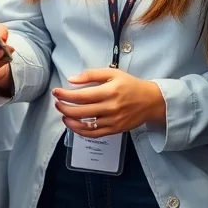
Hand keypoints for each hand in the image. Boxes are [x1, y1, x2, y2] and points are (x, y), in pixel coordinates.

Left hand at [51, 68, 165, 137]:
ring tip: (63, 114)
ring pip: (85, 125)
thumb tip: (72, 80)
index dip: (65, 95)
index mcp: (109, 91)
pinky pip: (94, 134)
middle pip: (80, 111)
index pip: (81, 95)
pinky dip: (80, 131)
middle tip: (57, 103)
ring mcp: (112, 121)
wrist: (150, 101)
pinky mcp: (114, 130)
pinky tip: (74, 125)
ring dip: (70, 121)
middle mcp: (110, 108)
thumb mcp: (113, 73)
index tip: (56, 92)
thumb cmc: (130, 85)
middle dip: (64, 107)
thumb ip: (91, 75)